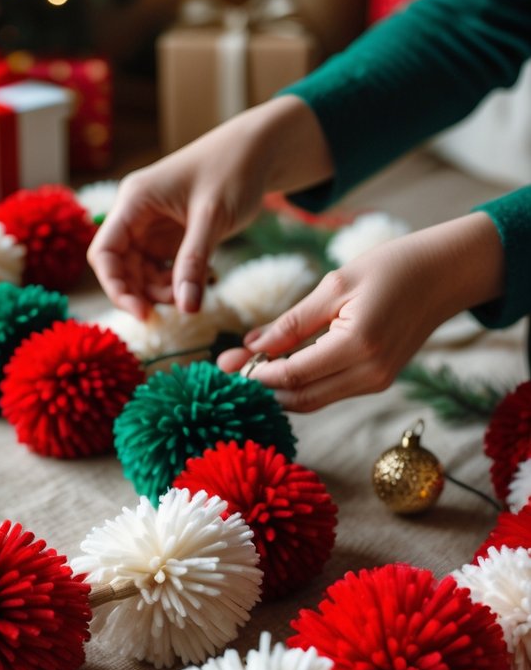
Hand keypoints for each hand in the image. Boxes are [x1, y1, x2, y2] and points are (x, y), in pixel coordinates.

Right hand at [88, 96, 332, 317]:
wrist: (257, 150)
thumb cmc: (233, 169)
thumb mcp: (213, 216)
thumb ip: (194, 261)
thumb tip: (186, 308)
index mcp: (135, 200)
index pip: (104, 251)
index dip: (115, 286)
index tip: (142, 313)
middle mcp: (136, 214)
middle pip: (119, 266)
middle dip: (141, 292)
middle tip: (176, 308)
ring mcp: (151, 225)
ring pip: (140, 271)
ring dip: (159, 291)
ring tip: (192, 295)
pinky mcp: (169, 235)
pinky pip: (160, 268)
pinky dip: (174, 283)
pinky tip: (196, 285)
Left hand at [217, 213, 504, 411]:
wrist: (443, 274)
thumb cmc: (389, 268)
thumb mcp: (334, 285)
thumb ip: (292, 322)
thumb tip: (252, 347)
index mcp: (358, 344)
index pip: (294, 375)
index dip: (257, 375)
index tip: (226, 367)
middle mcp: (370, 372)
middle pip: (301, 398)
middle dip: (261, 389)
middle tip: (227, 373)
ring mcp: (377, 381)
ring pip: (314, 401)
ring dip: (279, 391)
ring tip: (245, 369)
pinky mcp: (379, 381)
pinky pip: (330, 391)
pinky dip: (302, 385)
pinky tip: (278, 367)